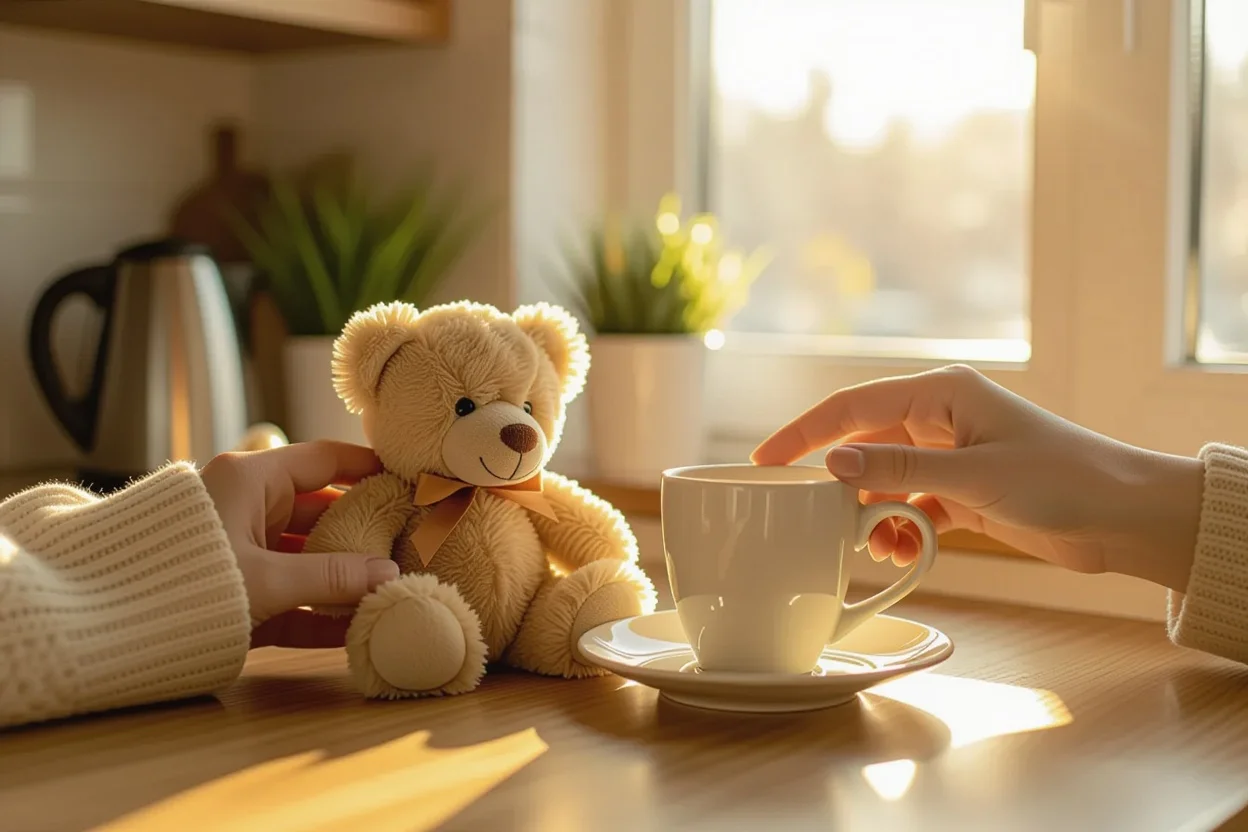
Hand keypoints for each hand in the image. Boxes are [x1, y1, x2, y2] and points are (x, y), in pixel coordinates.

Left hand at [200, 441, 399, 646]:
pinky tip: (353, 629)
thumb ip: (332, 578)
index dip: (368, 466)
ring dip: (343, 579)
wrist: (109, 628)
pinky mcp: (234, 592)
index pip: (324, 460)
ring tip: (389, 591)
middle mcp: (246, 508)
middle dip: (364, 534)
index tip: (407, 477)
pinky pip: (286, 596)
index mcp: (251, 480)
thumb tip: (389, 574)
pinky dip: (315, 613)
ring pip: (305, 558)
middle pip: (320, 513)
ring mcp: (240, 551)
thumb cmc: (184, 581)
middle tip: (410, 546)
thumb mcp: (267, 579)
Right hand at [750, 365, 1204, 591]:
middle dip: (836, 482)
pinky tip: (897, 550)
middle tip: (804, 516)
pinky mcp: (962, 492)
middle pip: (863, 443)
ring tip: (868, 543)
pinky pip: (909, 506)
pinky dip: (897, 528)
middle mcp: (940, 419)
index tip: (764, 460)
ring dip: (869, 512)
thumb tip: (832, 462)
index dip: (804, 431)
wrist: (1125, 518)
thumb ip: (899, 467)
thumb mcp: (974, 475)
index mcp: (942, 394)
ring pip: (883, 480)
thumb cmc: (1062, 480)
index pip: (852, 405)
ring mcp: (950, 456)